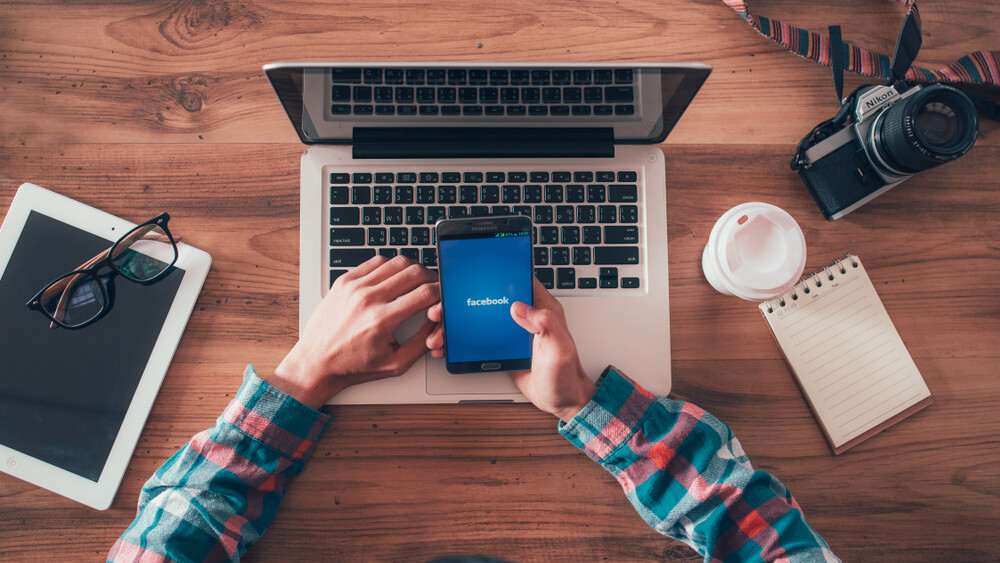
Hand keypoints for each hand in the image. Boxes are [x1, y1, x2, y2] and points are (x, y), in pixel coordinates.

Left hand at [270, 255, 438, 408]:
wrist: (316, 362)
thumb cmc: (353, 366)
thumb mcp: (396, 364)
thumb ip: (423, 342)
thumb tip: (438, 322)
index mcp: (382, 321)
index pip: (425, 294)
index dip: (441, 293)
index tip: (442, 298)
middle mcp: (368, 299)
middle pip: (415, 272)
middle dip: (431, 278)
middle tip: (433, 287)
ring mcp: (354, 287)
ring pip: (397, 262)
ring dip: (413, 269)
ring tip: (416, 282)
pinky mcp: (345, 281)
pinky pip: (376, 261)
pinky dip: (391, 266)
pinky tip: (394, 278)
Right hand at [426, 278, 595, 421]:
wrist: (562, 401)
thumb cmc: (566, 376)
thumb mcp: (559, 349)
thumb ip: (544, 323)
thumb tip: (519, 306)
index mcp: (542, 309)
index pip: (517, 280)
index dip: (495, 274)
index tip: (470, 276)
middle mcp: (526, 316)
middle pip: (489, 299)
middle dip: (463, 302)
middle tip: (443, 309)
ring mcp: (512, 332)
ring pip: (479, 319)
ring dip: (457, 324)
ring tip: (439, 332)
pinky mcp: (503, 347)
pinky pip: (479, 339)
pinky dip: (461, 343)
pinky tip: (447, 347)